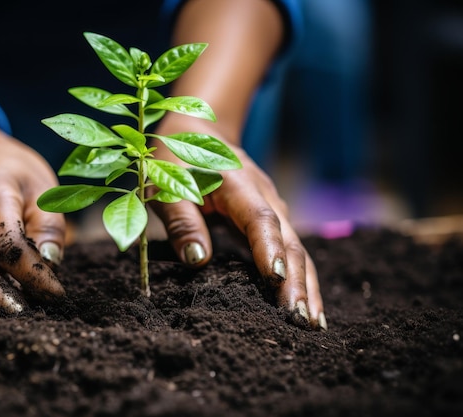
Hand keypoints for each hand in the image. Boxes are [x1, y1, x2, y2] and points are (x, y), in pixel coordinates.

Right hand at [0, 137, 66, 312]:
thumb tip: (50, 265)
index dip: (34, 275)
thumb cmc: (14, 172)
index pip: (8, 246)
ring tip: (25, 314)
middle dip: (3, 300)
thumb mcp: (42, 187)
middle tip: (33, 316)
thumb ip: (49, 225)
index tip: (57, 292)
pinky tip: (10, 302)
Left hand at [150, 144, 325, 329]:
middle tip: (300, 319)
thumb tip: (198, 260)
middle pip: (289, 239)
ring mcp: (273, 207)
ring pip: (297, 248)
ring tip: (312, 323)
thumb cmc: (176, 159)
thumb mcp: (166, 185)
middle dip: (297, 280)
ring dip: (307, 285)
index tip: (277, 280)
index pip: (260, 218)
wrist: (197, 130)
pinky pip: (291, 250)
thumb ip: (182, 220)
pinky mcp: (272, 220)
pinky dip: (302, 279)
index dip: (269, 248)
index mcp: (238, 183)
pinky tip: (308, 306)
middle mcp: (264, 195)